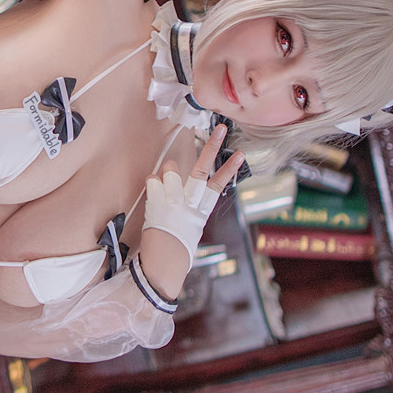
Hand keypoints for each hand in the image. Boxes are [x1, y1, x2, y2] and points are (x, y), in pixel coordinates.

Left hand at [144, 125, 244, 261]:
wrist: (163, 264)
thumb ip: (189, 205)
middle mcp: (191, 203)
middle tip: (220, 128)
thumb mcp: (190, 227)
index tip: (240, 154)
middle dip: (211, 147)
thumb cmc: (175, 247)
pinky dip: (152, 185)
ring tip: (165, 183)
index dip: (229, 169)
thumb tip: (177, 179)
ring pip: (172, 171)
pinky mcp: (158, 202)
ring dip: (167, 172)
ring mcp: (175, 201)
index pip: (218, 185)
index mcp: (202, 211)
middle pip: (203, 170)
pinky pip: (153, 181)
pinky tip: (154, 195)